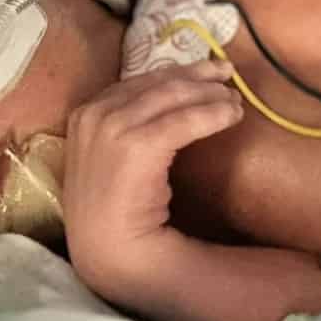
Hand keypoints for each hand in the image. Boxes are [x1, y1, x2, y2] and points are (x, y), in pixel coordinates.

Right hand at [60, 61, 244, 304]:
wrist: (108, 249)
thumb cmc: (115, 207)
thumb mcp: (112, 153)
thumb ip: (130, 122)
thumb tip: (176, 94)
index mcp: (85, 112)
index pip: (140, 81)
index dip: (178, 73)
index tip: (206, 71)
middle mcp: (94, 113)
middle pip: (159, 83)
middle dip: (198, 78)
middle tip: (228, 76)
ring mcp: (111, 127)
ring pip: (174, 96)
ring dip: (210, 94)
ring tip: (235, 101)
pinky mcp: (135, 145)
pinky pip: (184, 120)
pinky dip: (212, 115)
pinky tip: (231, 117)